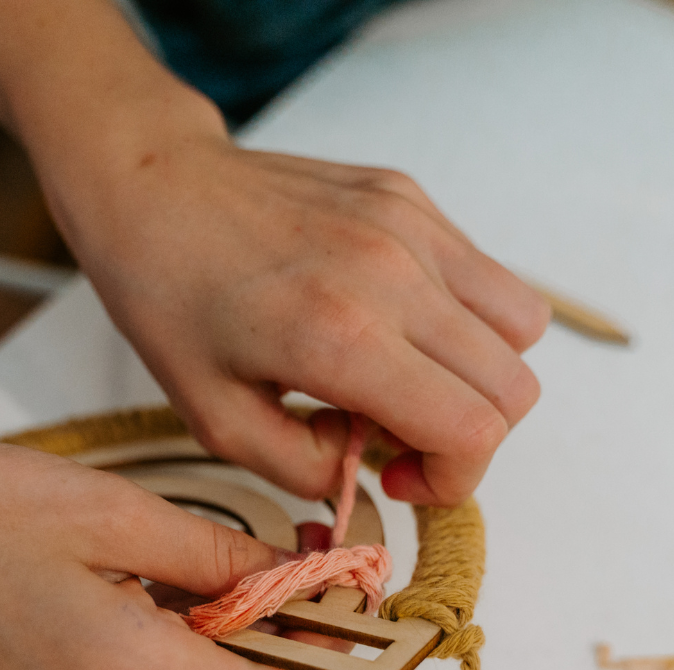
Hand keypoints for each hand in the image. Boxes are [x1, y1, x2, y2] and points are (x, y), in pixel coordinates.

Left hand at [0, 0, 546, 502]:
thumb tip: (369, 471)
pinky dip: (462, 321)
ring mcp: (410, 225)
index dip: (453, 480)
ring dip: (479, 377)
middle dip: (469, 439)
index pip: (473, 429)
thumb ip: (307, 469)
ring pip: (521, 327)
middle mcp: (393, 274)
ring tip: (407, 381)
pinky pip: (484, 277)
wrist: (153, 186)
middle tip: (398, 441)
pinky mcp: (410, 198)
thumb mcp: (218, 422)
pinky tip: (393, 326)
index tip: (398, 479)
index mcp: (340, 337)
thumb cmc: (171, 304)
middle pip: (513, 387)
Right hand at [0, 437, 323, 669]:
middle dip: (252, 617)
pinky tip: (109, 588)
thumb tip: (300, 575)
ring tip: (139, 558)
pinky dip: (151, 643)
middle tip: (243, 542)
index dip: (320, 638)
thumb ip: (221, 553)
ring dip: (195, 625)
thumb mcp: (110, 512)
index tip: (337, 586)